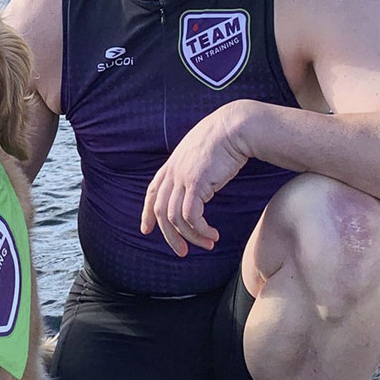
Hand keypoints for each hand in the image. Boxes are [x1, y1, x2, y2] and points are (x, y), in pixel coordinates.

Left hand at [140, 103, 251, 255]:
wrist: (234, 128)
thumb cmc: (223, 140)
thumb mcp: (199, 156)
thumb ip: (192, 170)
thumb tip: (196, 186)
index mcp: (170, 166)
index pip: (151, 193)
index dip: (147, 214)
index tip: (146, 230)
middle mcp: (172, 173)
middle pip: (161, 211)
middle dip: (170, 236)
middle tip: (182, 251)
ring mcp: (182, 178)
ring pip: (176, 218)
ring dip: (191, 236)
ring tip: (207, 243)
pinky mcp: (195, 183)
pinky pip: (191, 215)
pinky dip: (200, 229)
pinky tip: (213, 234)